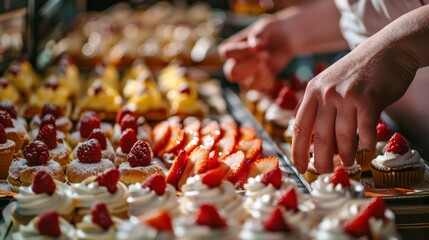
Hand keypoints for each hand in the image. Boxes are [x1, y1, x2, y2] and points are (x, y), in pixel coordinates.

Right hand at [219, 15, 292, 92]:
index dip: (239, 51)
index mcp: (231, 48)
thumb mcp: (266, 27)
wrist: (286, 39)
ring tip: (268, 58)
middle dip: (248, 66)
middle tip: (265, 55)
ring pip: (244, 85)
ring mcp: (247, 76)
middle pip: (231, 72)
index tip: (254, 46)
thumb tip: (254, 45)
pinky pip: (259, 89)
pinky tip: (273, 69)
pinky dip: (266, 80)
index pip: (226, 53)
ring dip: (259, 74)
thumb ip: (259, 34)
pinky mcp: (259, 83)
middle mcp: (235, 64)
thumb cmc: (272, 31)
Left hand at [291, 37, 415, 173]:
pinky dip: (366, 142)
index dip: (298, 151)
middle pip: (319, 137)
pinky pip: (365, 129)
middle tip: (323, 173)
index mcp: (312, 91)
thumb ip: (318, 106)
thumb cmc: (357, 71)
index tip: (299, 167)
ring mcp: (348, 95)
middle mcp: (327, 93)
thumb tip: (309, 137)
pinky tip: (366, 146)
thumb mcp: (328, 82)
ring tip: (347, 164)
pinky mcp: (370, 98)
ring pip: (343, 136)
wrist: (388, 49)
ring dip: (345, 155)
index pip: (300, 127)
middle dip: (320, 160)